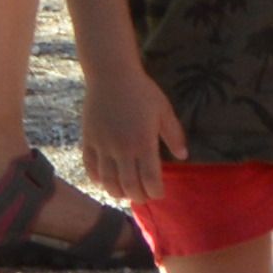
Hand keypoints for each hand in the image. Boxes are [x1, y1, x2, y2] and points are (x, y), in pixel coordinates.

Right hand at [79, 62, 181, 205]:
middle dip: (138, 196)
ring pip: (108, 181)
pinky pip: (90, 167)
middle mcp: (122, 149)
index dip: (155, 191)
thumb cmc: (142, 92)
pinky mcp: (88, 141)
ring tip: (124, 193)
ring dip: (116, 192)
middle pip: (129, 185)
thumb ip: (173, 135)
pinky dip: (96, 179)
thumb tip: (183, 156)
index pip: (150, 179)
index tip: (159, 193)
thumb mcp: (164, 110)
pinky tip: (103, 181)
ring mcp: (103, 146)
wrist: (111, 75)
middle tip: (142, 197)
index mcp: (143, 143)